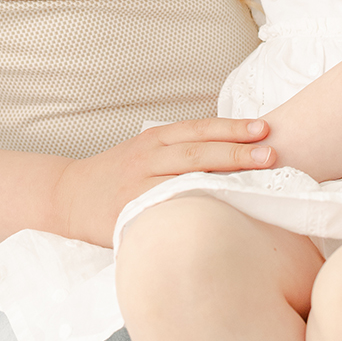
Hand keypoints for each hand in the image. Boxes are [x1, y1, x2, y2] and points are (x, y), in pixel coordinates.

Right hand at [53, 116, 273, 245]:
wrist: (70, 195)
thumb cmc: (120, 173)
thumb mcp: (148, 151)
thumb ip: (182, 151)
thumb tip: (236, 152)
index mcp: (156, 139)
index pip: (201, 129)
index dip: (233, 128)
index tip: (264, 128)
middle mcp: (149, 157)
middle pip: (198, 152)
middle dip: (237, 152)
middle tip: (271, 153)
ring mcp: (140, 185)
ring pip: (185, 179)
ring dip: (222, 179)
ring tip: (255, 181)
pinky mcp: (131, 212)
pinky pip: (166, 208)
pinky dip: (192, 207)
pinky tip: (218, 212)